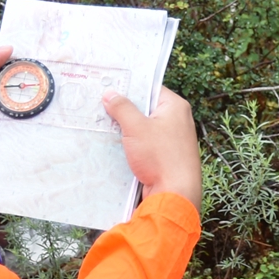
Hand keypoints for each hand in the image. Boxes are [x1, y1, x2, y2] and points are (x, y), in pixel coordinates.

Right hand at [103, 86, 200, 210]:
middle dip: (124, 110)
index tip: (110, 86)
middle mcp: (177, 120)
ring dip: (125, 129)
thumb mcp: (136, 128)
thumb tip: (110, 94)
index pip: (150, 89)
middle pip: (146, 109)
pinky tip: (112, 145)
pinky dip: (131, 144)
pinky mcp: (165, 156)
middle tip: (100, 105)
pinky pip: (145, 145)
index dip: (130, 87)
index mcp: (175, 107)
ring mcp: (172, 140)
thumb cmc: (160, 156)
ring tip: (102, 124)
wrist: (175, 193)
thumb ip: (122, 108)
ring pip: (143, 129)